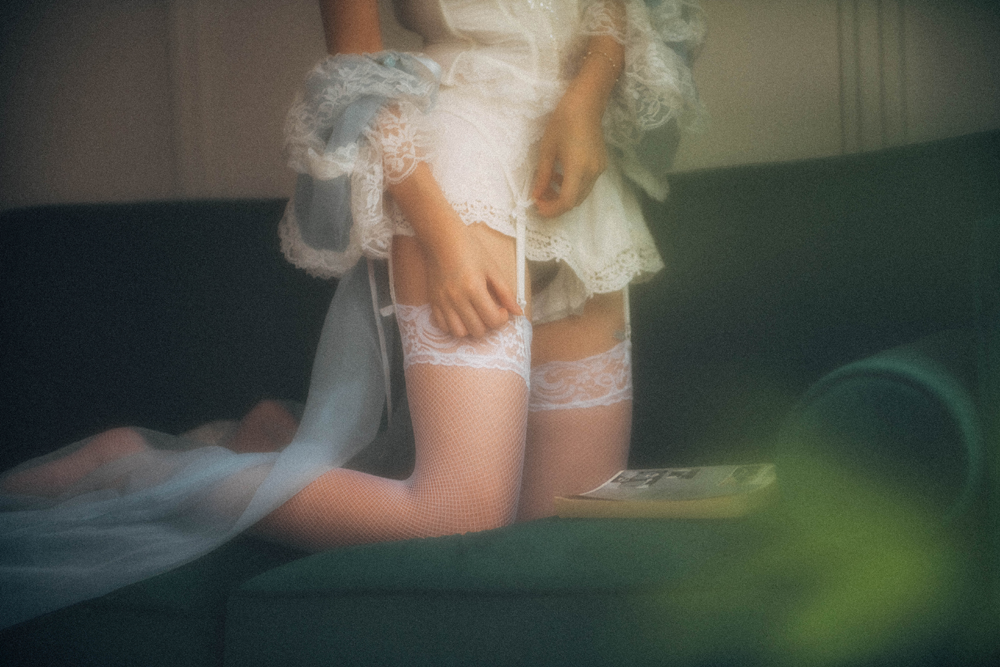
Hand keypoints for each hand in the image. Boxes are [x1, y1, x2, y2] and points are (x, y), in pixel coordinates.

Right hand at [389, 163, 522, 338]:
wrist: (442, 238)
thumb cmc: (470, 249)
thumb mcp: (493, 268)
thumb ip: (506, 292)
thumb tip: (518, 312)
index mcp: (474, 288)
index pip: (492, 320)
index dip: (502, 319)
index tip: (502, 309)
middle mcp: (457, 299)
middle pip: (477, 330)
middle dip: (488, 324)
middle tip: (490, 311)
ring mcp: (443, 302)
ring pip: (459, 333)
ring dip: (471, 328)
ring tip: (476, 315)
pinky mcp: (433, 302)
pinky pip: (443, 326)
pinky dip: (454, 326)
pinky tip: (461, 314)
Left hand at [531, 91, 607, 218]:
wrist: (585, 104)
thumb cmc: (562, 122)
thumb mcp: (547, 150)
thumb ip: (542, 176)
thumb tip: (536, 195)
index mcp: (578, 169)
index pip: (567, 201)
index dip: (552, 209)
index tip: (538, 206)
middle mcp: (592, 173)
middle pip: (575, 201)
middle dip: (556, 205)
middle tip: (540, 198)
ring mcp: (599, 169)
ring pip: (581, 194)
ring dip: (564, 196)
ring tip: (547, 185)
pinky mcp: (601, 164)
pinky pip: (586, 184)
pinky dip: (572, 186)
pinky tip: (559, 176)